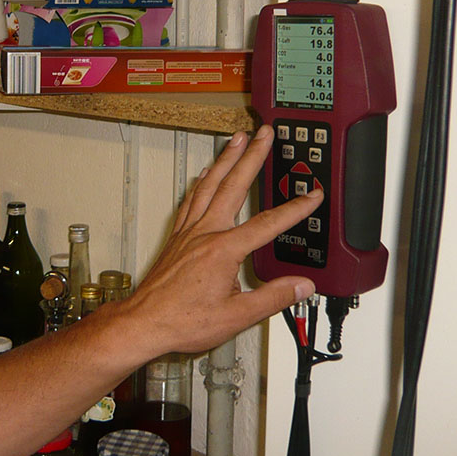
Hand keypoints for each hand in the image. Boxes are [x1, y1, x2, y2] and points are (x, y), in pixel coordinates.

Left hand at [116, 126, 321, 355]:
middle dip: (253, 156)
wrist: (144, 322)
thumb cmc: (182, 321)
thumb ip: (272, 298)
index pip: (268, 223)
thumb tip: (301, 286)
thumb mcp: (236, 317)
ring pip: (209, 184)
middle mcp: (205, 233)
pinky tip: (205, 172)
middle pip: (234, 185)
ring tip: (238, 139)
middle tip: (265, 134)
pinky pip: (191, 199)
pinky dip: (201, 181)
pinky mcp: (177, 236)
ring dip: (226, 158)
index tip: (312, 196)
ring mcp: (189, 232)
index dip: (294, 209)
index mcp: (223, 250)